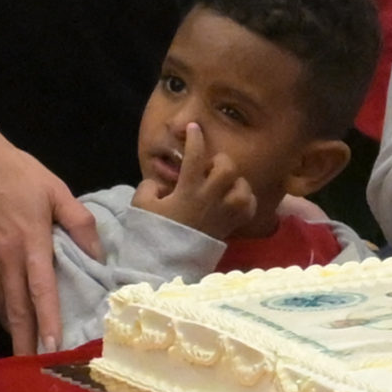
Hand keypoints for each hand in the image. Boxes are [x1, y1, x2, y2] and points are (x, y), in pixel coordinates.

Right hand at [0, 88, 99, 355]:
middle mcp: (5, 259)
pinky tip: (13, 321)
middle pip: (16, 308)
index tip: (50, 347)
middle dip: (25, 341)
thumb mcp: (56, 190)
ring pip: (2, 303)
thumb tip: (98, 255)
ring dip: (14, 330)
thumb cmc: (16, 173)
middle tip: (33, 367)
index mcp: (29, 243)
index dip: (46, 320)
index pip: (40, 290)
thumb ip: (80, 223)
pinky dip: (3, 311)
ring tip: (27, 354)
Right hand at [133, 122, 255, 239]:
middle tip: (208, 168)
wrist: (166, 264)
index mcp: (187, 191)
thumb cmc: (153, 232)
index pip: (194, 157)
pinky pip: (250, 207)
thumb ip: (150, 186)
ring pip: (244, 187)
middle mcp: (210, 199)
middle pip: (228, 168)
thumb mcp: (142, 205)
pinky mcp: (231, 226)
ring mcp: (224, 213)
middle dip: (220, 161)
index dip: (195, 138)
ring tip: (223, 185)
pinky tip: (234, 199)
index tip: (194, 128)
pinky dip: (246, 200)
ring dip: (235, 182)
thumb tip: (161, 182)